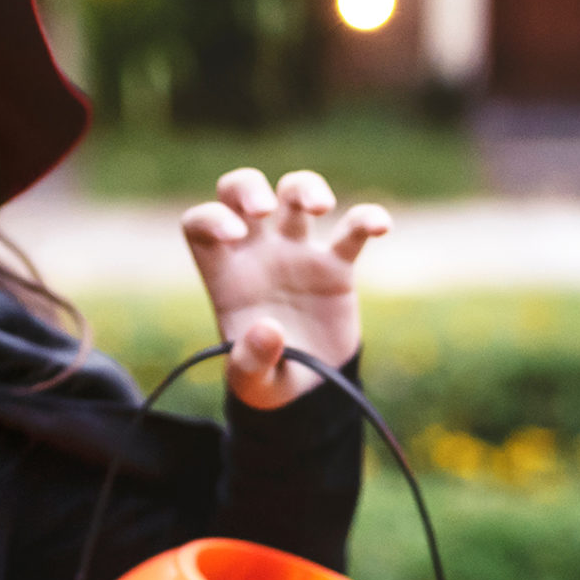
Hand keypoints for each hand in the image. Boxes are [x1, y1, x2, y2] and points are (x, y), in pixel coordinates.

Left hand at [180, 168, 389, 410]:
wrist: (309, 392)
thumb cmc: (268, 380)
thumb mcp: (252, 383)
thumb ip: (251, 361)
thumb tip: (269, 330)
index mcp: (225, 274)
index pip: (200, 225)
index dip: (211, 218)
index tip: (233, 234)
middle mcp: (256, 253)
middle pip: (239, 191)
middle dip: (248, 187)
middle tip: (263, 209)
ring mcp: (296, 253)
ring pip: (294, 193)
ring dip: (304, 187)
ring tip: (319, 206)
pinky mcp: (336, 265)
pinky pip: (352, 230)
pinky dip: (367, 220)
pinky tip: (379, 226)